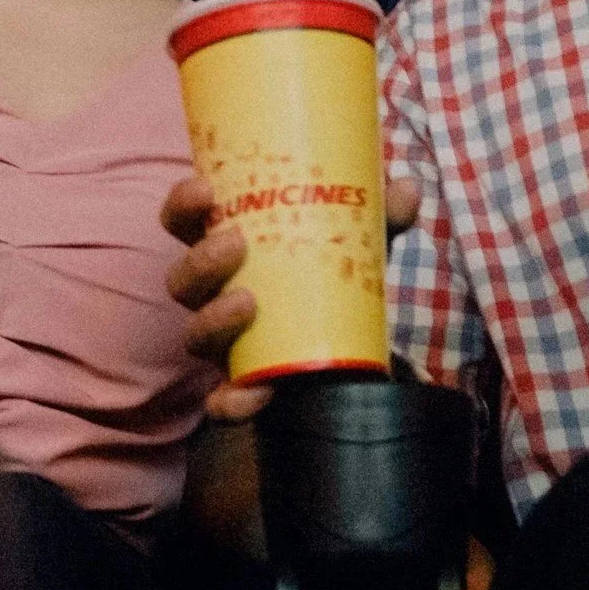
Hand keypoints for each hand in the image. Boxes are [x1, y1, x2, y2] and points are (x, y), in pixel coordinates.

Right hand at [164, 171, 424, 423]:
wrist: (350, 340)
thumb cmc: (333, 271)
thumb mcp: (357, 239)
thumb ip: (381, 214)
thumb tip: (407, 186)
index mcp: (227, 248)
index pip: (184, 222)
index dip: (182, 205)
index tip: (205, 188)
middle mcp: (214, 295)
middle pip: (182, 280)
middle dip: (201, 261)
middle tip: (234, 242)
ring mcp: (225, 343)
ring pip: (195, 335)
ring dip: (213, 318)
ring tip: (247, 303)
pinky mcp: (242, 385)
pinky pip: (222, 402)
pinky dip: (231, 402)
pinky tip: (257, 393)